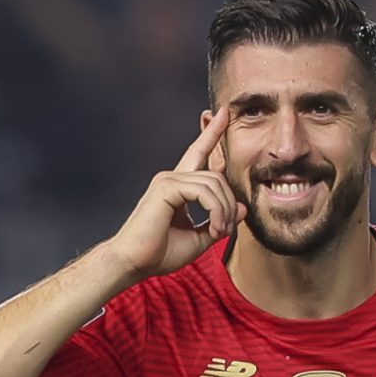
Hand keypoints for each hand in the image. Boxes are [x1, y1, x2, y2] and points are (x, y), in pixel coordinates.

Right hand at [108, 108, 246, 278]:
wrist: (133, 264)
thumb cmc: (159, 254)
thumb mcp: (198, 239)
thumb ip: (219, 222)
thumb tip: (242, 209)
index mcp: (177, 187)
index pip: (198, 153)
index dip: (212, 133)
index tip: (224, 113)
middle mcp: (171, 178)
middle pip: (216, 176)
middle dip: (229, 203)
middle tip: (225, 231)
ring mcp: (167, 179)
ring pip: (214, 183)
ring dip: (224, 211)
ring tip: (219, 232)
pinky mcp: (166, 187)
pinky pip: (204, 191)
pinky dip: (216, 210)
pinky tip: (213, 228)